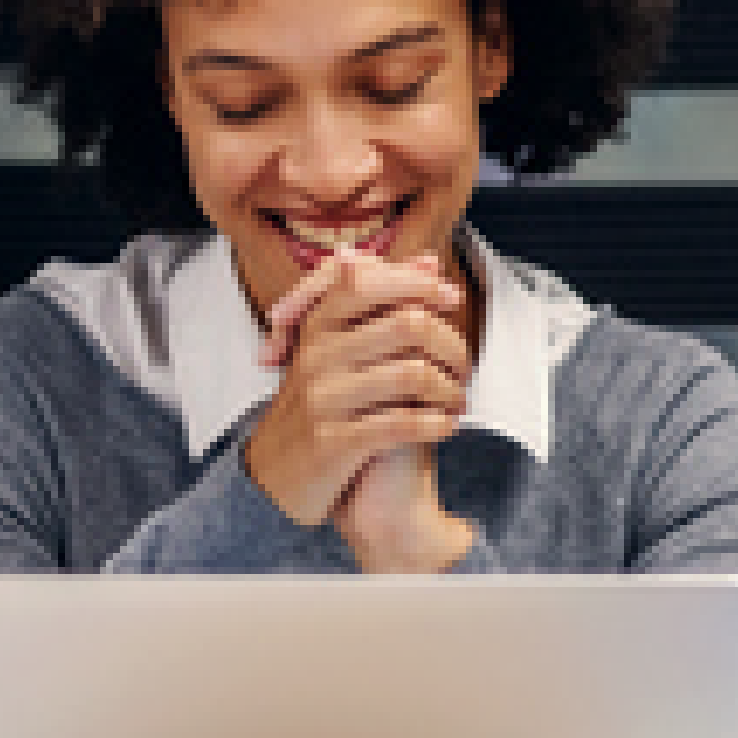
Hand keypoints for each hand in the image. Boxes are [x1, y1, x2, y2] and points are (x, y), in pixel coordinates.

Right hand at [243, 251, 478, 561]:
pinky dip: (436, 423)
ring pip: (411, 374)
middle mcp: (317, 356)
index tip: (451, 297)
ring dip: (449, 389)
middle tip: (464, 366)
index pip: (369, 282)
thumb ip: (382, 304)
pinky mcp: (334, 442)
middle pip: (407, 324)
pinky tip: (447, 426)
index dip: (418, 284)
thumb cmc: (321, 405)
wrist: (274, 476)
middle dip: (450, 344)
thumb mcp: (339, 349)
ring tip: (457, 400)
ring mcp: (323, 399)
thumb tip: (430, 261)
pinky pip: (401, 423)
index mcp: (318, 325)